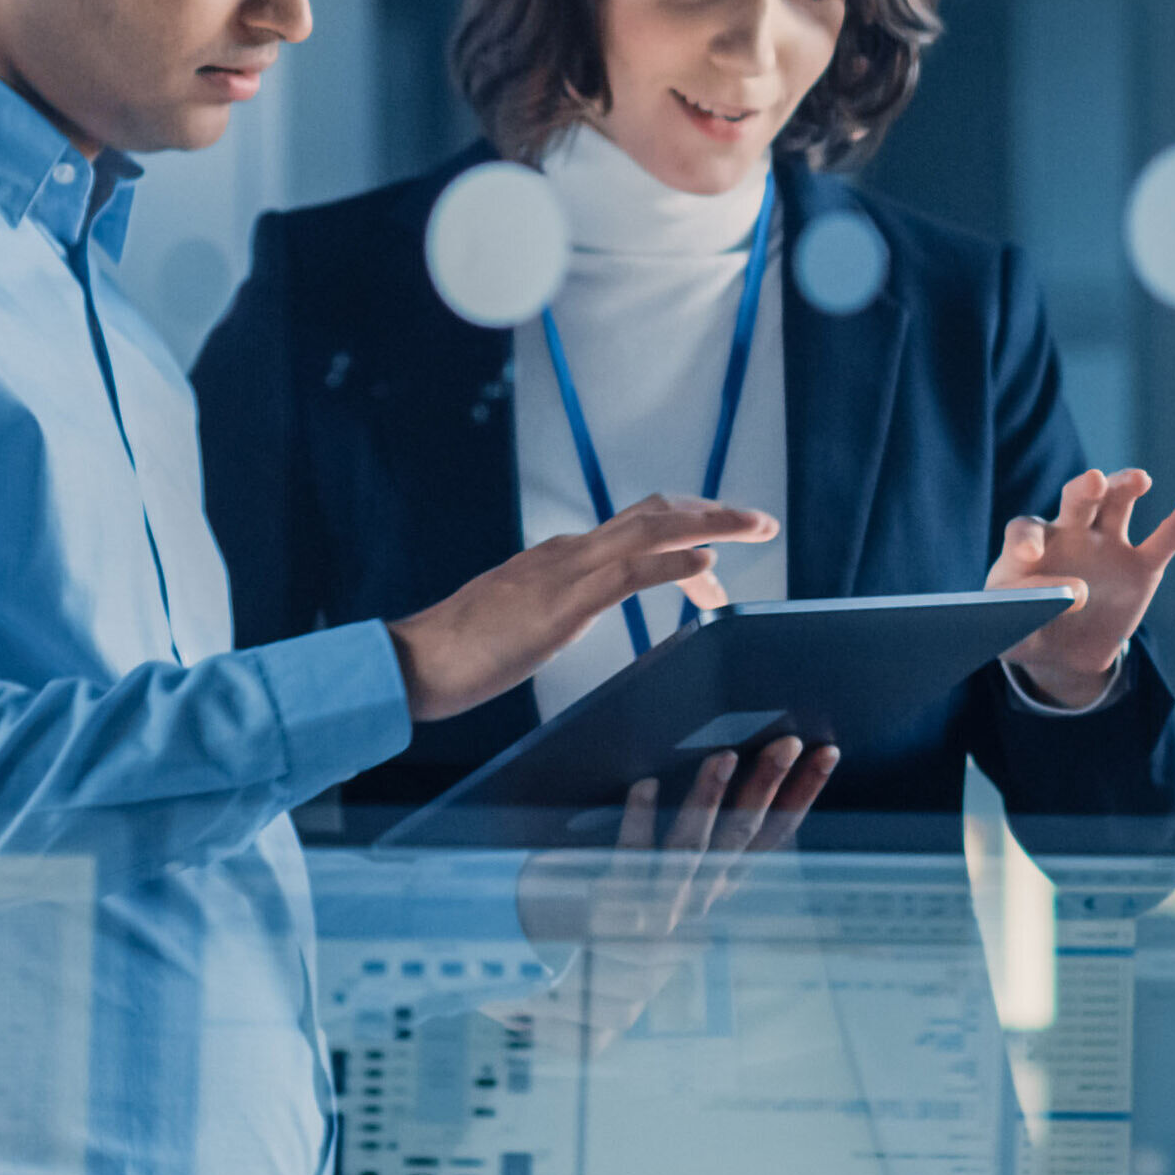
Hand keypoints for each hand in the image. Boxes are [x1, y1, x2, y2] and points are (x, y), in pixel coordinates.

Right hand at [390, 494, 775, 720]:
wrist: (415, 662)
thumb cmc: (462, 652)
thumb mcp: (522, 621)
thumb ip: (554, 606)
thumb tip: (576, 607)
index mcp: (560, 557)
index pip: (636, 528)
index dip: (684, 530)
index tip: (718, 554)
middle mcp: (568, 552)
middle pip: (654, 513)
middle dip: (711, 512)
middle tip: (758, 522)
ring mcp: (565, 572)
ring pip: (650, 530)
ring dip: (710, 525)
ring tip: (755, 529)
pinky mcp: (562, 603)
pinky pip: (628, 573)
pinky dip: (674, 564)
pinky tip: (708, 569)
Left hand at [508, 739, 836, 1039]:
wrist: (594, 994)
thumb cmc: (641, 931)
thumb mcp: (686, 893)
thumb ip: (708, 851)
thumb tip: (728, 777)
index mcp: (720, 887)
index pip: (772, 837)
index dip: (801, 797)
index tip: (825, 755)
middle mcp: (699, 897)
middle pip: (742, 837)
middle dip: (767, 788)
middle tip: (787, 744)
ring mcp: (660, 904)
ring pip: (693, 848)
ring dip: (709, 801)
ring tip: (723, 756)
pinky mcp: (619, 905)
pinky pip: (631, 860)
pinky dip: (638, 823)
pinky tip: (642, 785)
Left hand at [987, 469, 1174, 707]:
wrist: (1062, 650)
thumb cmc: (1026, 631)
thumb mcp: (1011, 636)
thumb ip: (1014, 623)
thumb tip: (1039, 605)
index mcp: (1031, 545)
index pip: (1026, 531)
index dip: (1026, 541)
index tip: (1029, 557)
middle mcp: (1070, 533)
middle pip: (1077, 500)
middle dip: (1086, 488)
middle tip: (1093, 481)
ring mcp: (1108, 545)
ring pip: (1118, 504)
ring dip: (1126, 486)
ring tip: (1139, 480)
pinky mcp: (1141, 567)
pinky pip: (1165, 540)